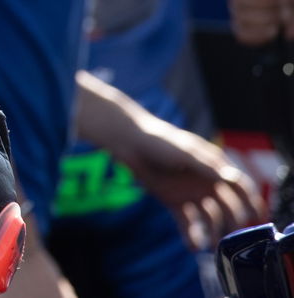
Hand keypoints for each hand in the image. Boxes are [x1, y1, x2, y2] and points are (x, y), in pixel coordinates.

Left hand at [114, 114, 263, 249]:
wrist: (130, 143)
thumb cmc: (161, 141)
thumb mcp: (186, 152)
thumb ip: (208, 168)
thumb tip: (234, 179)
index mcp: (215, 167)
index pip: (240, 186)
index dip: (252, 201)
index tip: (257, 217)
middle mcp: (207, 182)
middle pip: (228, 206)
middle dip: (232, 221)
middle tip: (231, 237)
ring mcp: (191, 193)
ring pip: (209, 218)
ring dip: (212, 232)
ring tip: (211, 245)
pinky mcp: (174, 202)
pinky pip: (186, 222)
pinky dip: (191, 235)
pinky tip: (193, 246)